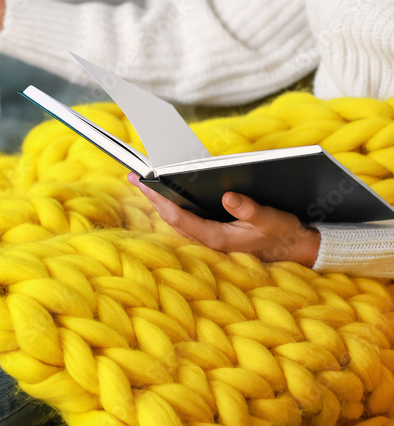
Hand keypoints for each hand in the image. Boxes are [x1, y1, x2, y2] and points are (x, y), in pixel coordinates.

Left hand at [128, 174, 319, 265]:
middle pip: (172, 217)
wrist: (292, 248)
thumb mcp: (270, 219)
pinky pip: (186, 217)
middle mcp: (208, 239)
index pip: (180, 218)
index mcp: (217, 238)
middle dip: (152, 197)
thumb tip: (229, 196)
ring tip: (144, 180)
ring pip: (176, 218)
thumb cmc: (280, 233)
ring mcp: (209, 237)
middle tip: (134, 177)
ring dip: (160, 200)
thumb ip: (250, 209)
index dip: (160, 201)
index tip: (146, 185)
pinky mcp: (212, 232)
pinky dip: (174, 203)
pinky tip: (168, 189)